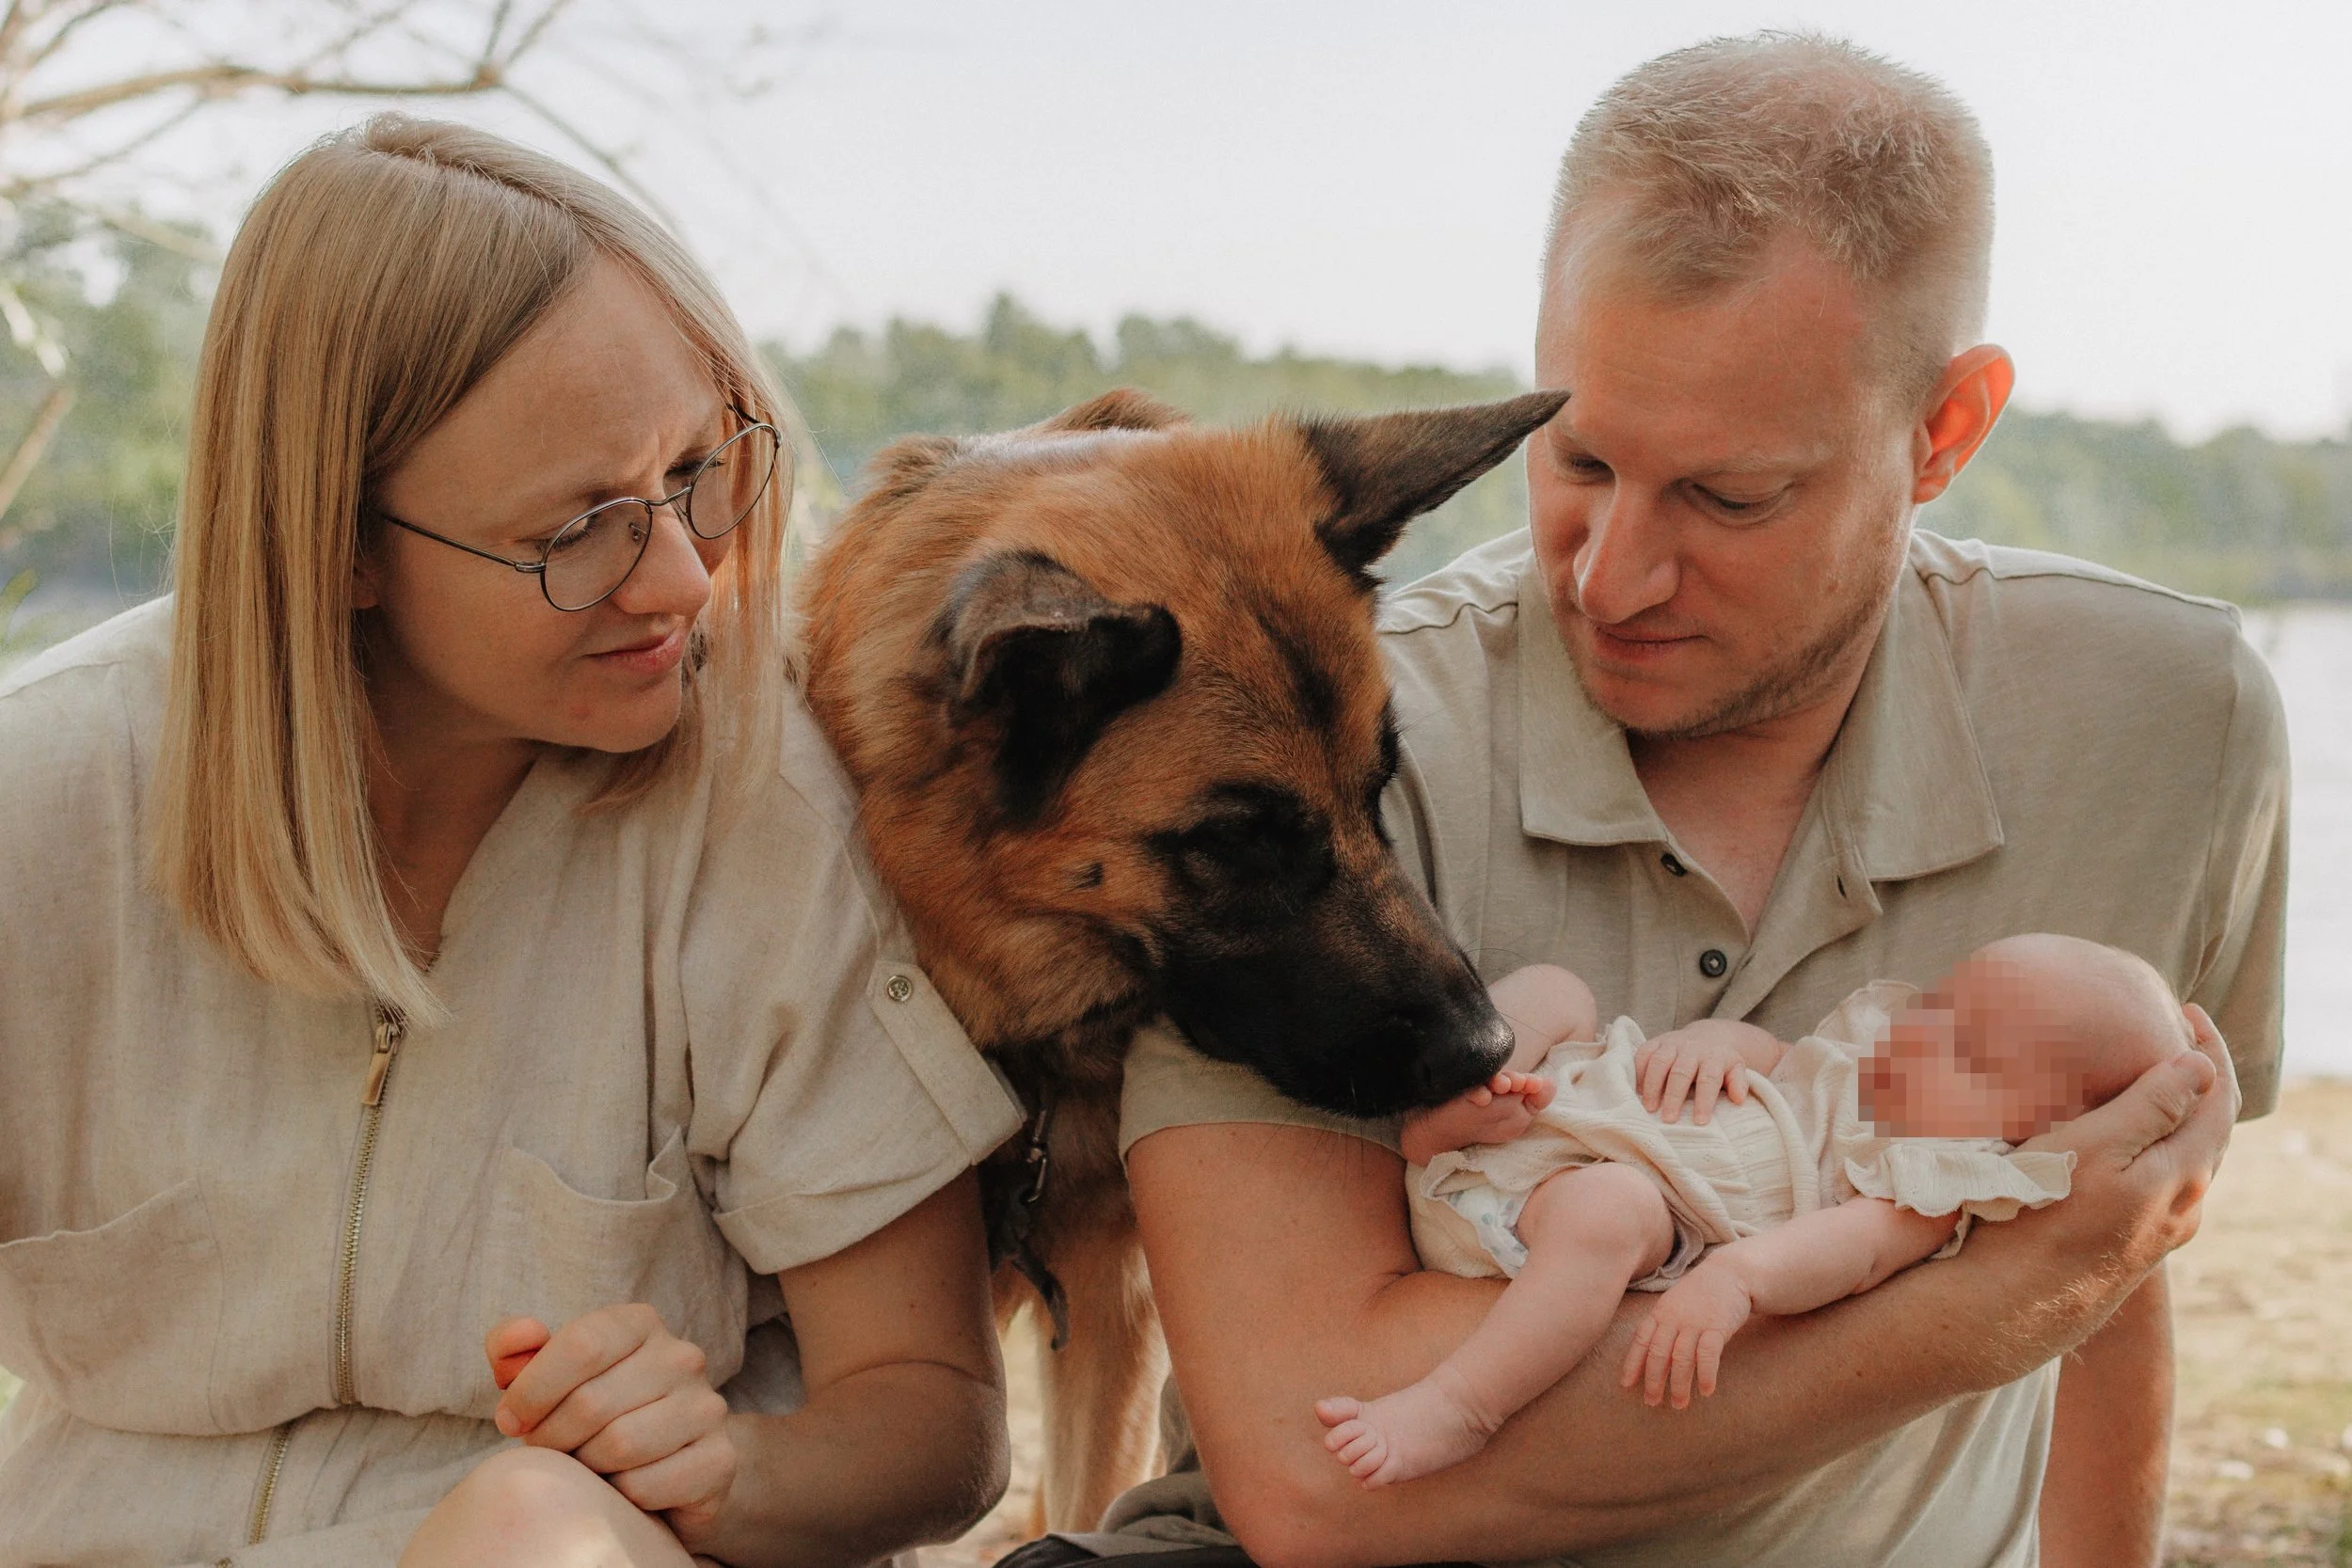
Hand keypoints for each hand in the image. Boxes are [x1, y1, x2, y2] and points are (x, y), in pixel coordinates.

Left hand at [486, 1305, 736, 1540]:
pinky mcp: (719, 1459)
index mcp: (641, 1323)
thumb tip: (526, 1333)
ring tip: (585, 1466)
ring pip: (620, 1445)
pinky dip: (620, 1495)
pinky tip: (621, 1486)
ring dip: (586, 1467)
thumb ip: (514, 1349)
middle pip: (592, 1402)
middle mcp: (683, 1357)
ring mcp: (708, 1407)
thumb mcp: (546, 1376)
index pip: (581, 1344)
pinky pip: (646, 1484)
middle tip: (547, 1452)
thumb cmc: (595, 1414)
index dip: (533, 1390)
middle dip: (551, 1437)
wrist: (668, 1462)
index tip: (511, 1420)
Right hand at [1403, 1069, 1556, 1161]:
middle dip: (1515, 1081)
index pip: (1529, 1085)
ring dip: (1500, 1082)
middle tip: (1514, 1084)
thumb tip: (1551, 1082)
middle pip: (1513, 1079)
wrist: (1441, 1130)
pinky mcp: (1464, 1088)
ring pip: (1495, 1079)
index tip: (1529, 1085)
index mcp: (1515, 1097)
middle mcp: (1500, 1090)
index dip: (1530, 1084)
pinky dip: (1479, 1092)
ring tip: (1501, 1086)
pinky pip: (1474, 1088)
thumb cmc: (1481, 1125)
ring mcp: (1481, 1087)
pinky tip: (1481, 1097)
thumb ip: (1534, 1101)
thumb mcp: (1516, 1120)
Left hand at [1620, 1261, 1753, 1408]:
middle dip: (1653, 1380)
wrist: (1731, 1272)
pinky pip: (1709, 1353)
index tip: (1626, 1385)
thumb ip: (1663, 1326)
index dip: (1633, 1364)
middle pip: (1658, 1352)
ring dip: (1679, 1383)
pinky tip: (1706, 1391)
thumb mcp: (1674, 1304)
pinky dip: (1706, 1374)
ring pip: (1681, 1357)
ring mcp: (1695, 1321)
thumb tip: (1652, 1357)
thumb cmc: (1700, 1294)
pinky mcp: (1718, 1326)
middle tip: (1652, 1402)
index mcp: (1660, 1312)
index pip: (1641, 1341)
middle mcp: (1674, 1317)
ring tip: (1679, 1404)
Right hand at [1634, 1022, 1759, 1124]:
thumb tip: (1739, 1099)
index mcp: (1714, 1057)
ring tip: (1649, 1108)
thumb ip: (1738, 1082)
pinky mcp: (1656, 1041)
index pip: (1709, 1079)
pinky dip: (1638, 1072)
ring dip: (1652, 1086)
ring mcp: (1672, 1043)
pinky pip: (1643, 1053)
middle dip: (1673, 1096)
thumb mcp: (1736, 1069)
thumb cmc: (1721, 1062)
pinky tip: (1638, 1090)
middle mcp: (1692, 1048)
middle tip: (1668, 1120)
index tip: (1700, 1122)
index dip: (1704, 1101)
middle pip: (1680, 1072)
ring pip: (1658, 1062)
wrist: (1709, 1036)